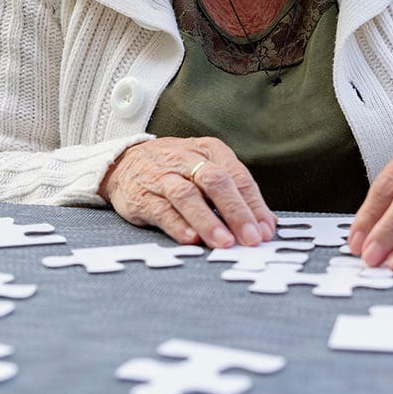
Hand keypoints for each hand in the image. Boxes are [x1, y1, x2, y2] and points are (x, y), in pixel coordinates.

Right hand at [98, 136, 276, 248]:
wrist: (125, 161)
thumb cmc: (177, 170)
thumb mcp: (207, 170)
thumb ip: (234, 194)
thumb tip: (266, 225)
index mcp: (211, 151)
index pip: (238, 177)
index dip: (254, 205)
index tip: (266, 231)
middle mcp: (188, 160)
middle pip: (216, 182)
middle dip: (237, 211)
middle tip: (251, 238)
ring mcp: (163, 177)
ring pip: (187, 196)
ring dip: (208, 221)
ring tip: (224, 242)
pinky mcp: (142, 196)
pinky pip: (161, 210)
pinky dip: (177, 225)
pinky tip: (191, 239)